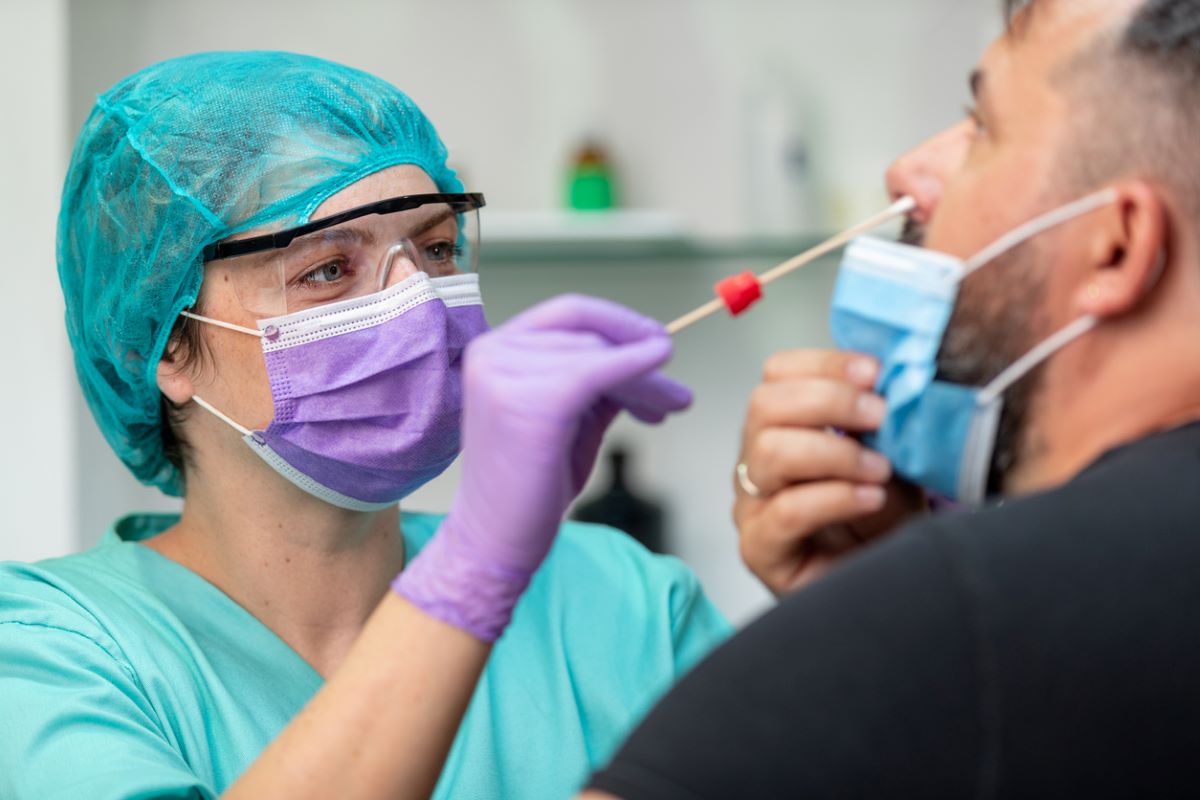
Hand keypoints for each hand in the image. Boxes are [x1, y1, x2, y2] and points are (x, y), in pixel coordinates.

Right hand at [395, 295, 691, 639]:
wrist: (495, 541)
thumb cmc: (531, 485)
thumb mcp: (570, 417)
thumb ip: (599, 381)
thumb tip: (650, 353)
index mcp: (495, 349)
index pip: (568, 312)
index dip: (620, 321)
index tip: (658, 341)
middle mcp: (493, 352)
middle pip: (589, 334)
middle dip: (642, 357)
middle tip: (676, 393)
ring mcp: (506, 374)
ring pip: (599, 354)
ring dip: (647, 379)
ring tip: (674, 405)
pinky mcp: (531, 401)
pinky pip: (598, 373)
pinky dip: (637, 371)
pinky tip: (663, 385)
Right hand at [734, 350, 924, 595]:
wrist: (893, 585)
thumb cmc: (887, 521)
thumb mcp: (893, 456)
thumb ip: (883, 420)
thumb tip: (893, 380)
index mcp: (785, 425)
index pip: (779, 373)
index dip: (824, 363)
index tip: (874, 371)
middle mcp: (759, 459)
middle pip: (765, 404)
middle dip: (829, 400)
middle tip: (880, 415)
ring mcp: (753, 504)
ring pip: (768, 452)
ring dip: (834, 452)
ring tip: (879, 469)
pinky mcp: (759, 549)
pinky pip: (785, 512)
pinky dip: (834, 497)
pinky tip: (870, 498)